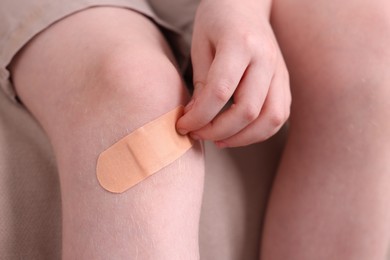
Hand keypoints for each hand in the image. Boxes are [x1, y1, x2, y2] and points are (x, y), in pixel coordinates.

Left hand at [176, 0, 290, 147]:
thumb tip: (197, 119)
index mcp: (240, 43)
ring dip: (243, 138)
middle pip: (248, 110)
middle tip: (198, 134)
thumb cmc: (216, 22)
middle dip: (218, 131)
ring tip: (219, 139)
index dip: (199, 116)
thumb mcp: (200, 45)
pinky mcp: (284, 81)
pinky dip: (260, 131)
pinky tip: (239, 132)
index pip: (220, 92)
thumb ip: (202, 82)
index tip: (183, 125)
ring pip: (271, 118)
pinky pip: (279, 115)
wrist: (245, 5)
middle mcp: (265, 58)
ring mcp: (279, 70)